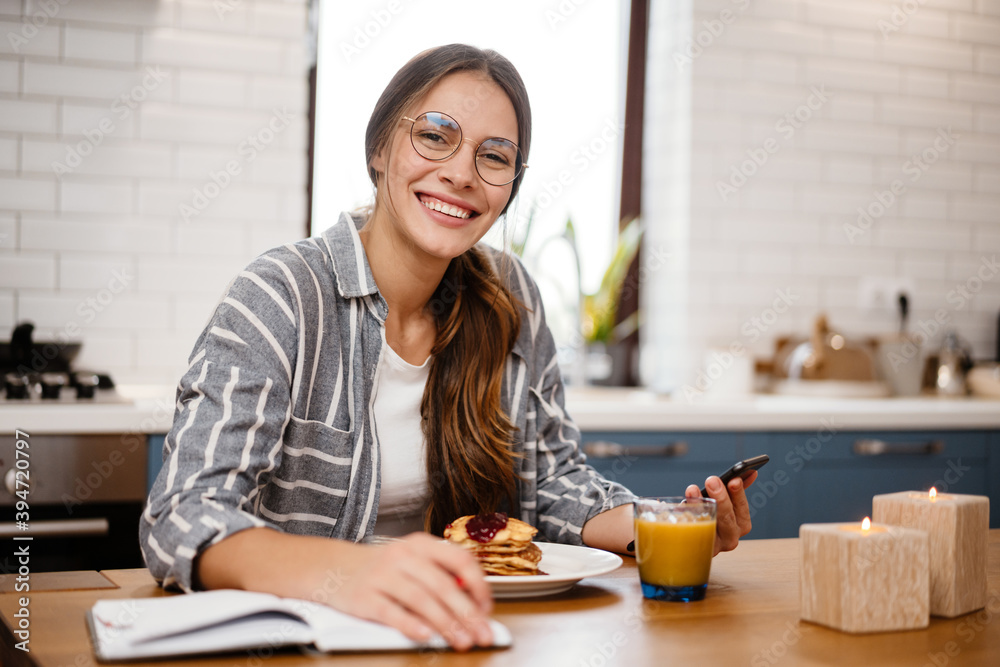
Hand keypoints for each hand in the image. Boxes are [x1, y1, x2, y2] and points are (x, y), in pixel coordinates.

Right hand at [329, 532, 493, 650]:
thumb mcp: (413, 560)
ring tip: (461, 641)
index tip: (487, 608)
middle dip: (467, 613)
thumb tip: (475, 602)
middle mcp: (402, 556)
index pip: (459, 559)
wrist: (334, 567)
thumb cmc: (384, 568)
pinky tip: (426, 636)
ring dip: (445, 623)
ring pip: (421, 599)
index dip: (478, 585)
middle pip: (442, 584)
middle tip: (482, 633)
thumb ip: (441, 574)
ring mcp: (381, 575)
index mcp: (420, 544)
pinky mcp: (363, 597)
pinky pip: (391, 612)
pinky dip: (410, 625)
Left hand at [685, 471, 756, 555]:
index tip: (734, 480)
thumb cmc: (711, 516)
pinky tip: (680, 505)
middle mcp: (730, 538)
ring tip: (693, 490)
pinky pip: (691, 531)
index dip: (739, 494)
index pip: (742, 508)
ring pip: (709, 526)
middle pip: (727, 519)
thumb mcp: (725, 502)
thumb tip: (751, 472)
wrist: (690, 540)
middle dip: (720, 498)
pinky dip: (685, 516)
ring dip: (700, 505)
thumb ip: (736, 489)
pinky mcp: (696, 547)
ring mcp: (713, 545)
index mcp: (741, 525)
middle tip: (712, 481)